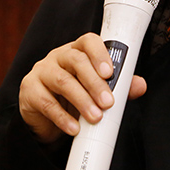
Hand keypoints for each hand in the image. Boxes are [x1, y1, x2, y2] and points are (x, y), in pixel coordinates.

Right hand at [19, 32, 147, 143]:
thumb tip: (140, 85)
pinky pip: (46, 102)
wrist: (44, 119)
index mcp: (76, 51)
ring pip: (62, 81)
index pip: (87, 41)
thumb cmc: (73, 98)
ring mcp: (41, 72)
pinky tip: (74, 128)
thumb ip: (118, 87)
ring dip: (82, 100)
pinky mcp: (29, 90)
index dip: (99, 54)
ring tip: (95, 118)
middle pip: (76, 61)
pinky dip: (62, 117)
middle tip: (108, 103)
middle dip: (95, 83)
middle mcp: (58, 57)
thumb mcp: (96, 92)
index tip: (110, 72)